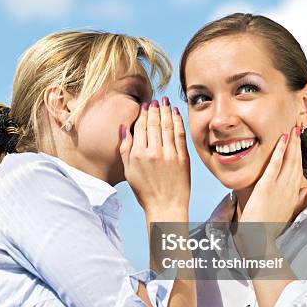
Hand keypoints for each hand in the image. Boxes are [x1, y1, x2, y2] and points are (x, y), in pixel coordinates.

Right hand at [119, 97, 189, 218]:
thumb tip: (124, 128)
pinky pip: (179, 135)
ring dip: (166, 111)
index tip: (145, 105)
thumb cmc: (145, 191)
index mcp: (138, 155)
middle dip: (155, 109)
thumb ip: (125, 148)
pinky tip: (176, 113)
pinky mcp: (182, 158)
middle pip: (154, 124)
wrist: (166, 206)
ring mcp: (169, 154)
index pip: (140, 127)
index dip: (143, 114)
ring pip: (167, 126)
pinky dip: (178, 121)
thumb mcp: (129, 171)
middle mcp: (153, 152)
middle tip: (156, 100)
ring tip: (165, 101)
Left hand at [239, 126, 306, 239]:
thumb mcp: (284, 213)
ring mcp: (279, 187)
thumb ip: (294, 201)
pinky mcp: (267, 187)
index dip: (298, 154)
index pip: (298, 169)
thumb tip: (305, 190)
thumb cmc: (268, 229)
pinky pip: (275, 165)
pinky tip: (281, 140)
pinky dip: (279, 151)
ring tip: (292, 129)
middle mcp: (289, 189)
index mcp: (292, 195)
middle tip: (297, 128)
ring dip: (291, 143)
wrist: (260, 241)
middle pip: (296, 161)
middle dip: (297, 144)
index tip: (298, 142)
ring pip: (289, 160)